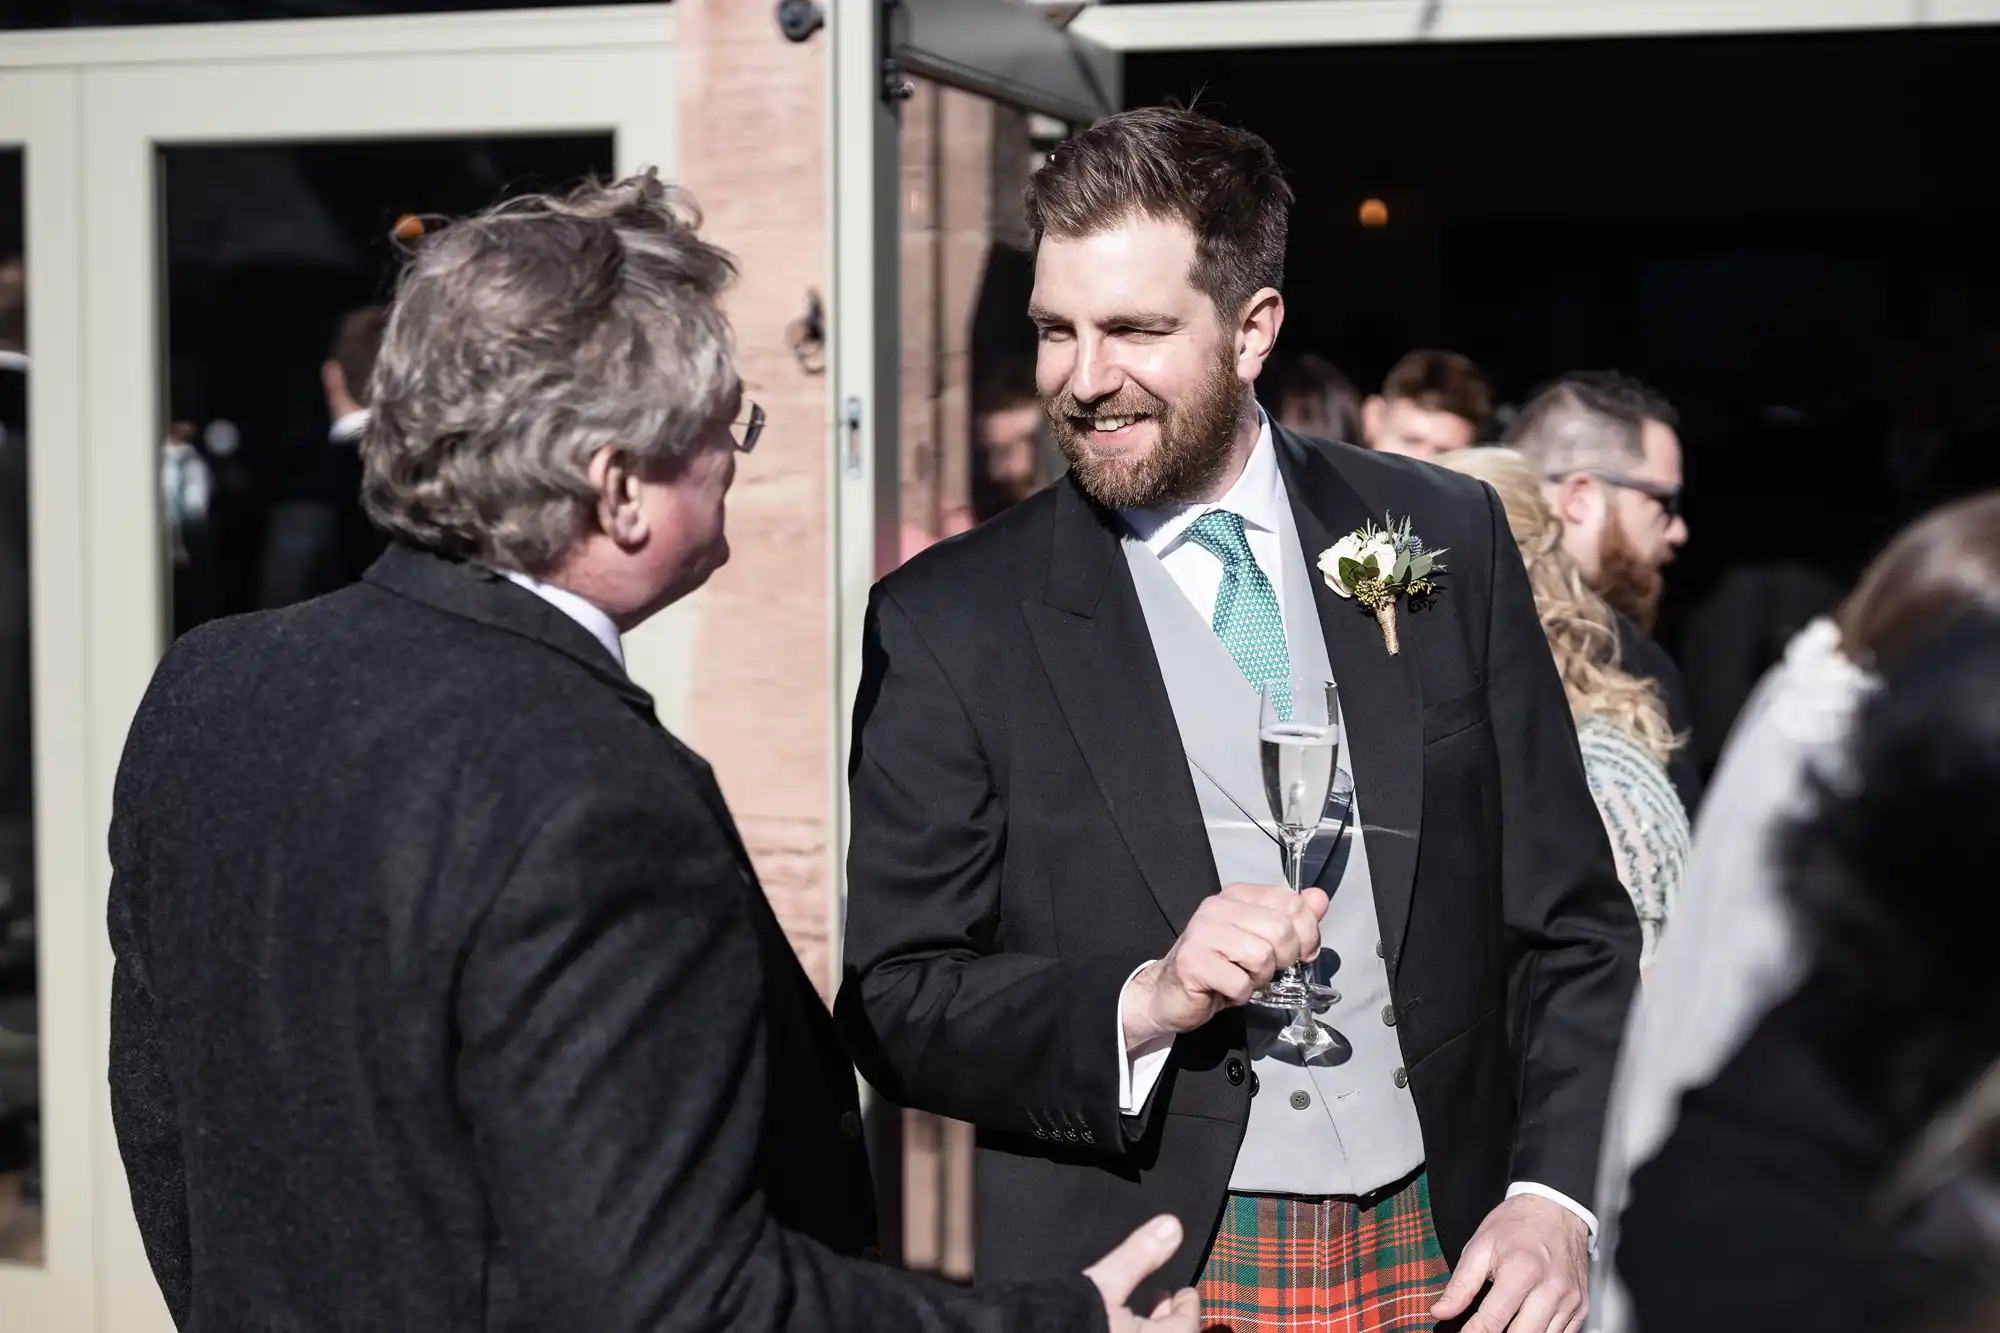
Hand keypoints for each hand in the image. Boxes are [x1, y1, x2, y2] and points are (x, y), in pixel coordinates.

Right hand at [1084, 1215, 1201, 1332]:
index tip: (1184, 1292)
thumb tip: (1171, 1225)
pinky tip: (1114, 1328)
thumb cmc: (1073, 1321)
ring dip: (1148, 1329)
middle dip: (1167, 1318)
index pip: (1188, 1322)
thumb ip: (1138, 1255)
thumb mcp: (1105, 1284)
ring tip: (1136, 1314)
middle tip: (1160, 1298)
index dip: (1186, 1302)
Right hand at [1121, 882, 1328, 1048]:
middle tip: (1264, 969)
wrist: (1171, 993)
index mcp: (1237, 895)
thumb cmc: (1219, 966)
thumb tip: (1319, 898)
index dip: (1307, 933)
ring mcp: (1202, 933)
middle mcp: (1217, 907)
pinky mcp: (1193, 962)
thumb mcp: (1260, 939)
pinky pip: (1240, 983)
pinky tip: (1227, 989)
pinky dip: (1241, 994)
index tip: (1300, 953)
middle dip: (1283, 959)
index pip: (1291, 903)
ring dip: (1259, 978)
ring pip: (1262, 956)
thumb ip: (1291, 918)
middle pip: (1281, 931)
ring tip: (1243, 977)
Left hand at [1430, 1194, 1588, 1332]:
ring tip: (1504, 1326)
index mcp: (1521, 1270)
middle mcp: (1550, 1288)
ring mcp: (1570, 1299)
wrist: (1556, 1209)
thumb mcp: (1480, 1246)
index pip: (1494, 1318)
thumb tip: (1442, 1311)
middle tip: (1482, 1331)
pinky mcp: (1581, 1307)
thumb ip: (1461, 1284)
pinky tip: (1526, 1324)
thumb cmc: (1517, 1225)